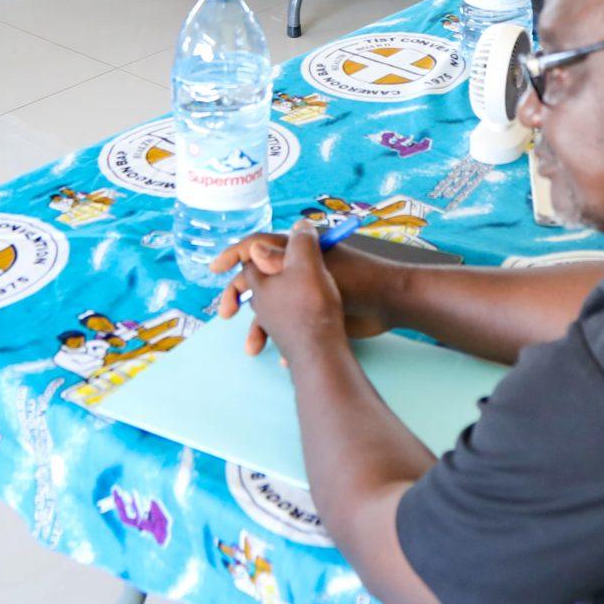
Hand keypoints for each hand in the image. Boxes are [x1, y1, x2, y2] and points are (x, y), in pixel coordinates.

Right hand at [213, 230, 395, 347]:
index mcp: (298, 250)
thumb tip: (253, 250)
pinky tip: (281, 357)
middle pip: (258, 278)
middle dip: (240, 295)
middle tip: (226, 314)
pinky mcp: (315, 313)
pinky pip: (288, 325)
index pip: (258, 245)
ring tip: (253, 347)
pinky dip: (282, 339)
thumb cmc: (358, 280)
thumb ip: (284, 261)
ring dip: (259, 326)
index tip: (214, 269)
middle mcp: (298, 268)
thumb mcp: (317, 271)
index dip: (235, 254)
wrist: (389, 305)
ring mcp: (306, 291)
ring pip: (271, 306)